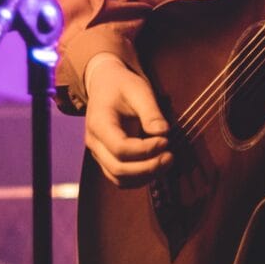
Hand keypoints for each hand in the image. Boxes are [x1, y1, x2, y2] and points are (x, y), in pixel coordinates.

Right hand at [83, 54, 173, 185]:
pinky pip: (121, 178)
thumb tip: (163, 133)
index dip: (146, 150)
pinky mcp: (106, 159)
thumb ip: (151, 112)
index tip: (166, 141)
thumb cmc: (122, 85)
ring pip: (119, 179)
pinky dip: (140, 178)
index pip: (120, 148)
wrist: (104, 84)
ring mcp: (98, 153)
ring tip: (166, 161)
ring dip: (145, 176)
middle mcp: (94, 142)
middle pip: (118, 169)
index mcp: (98, 123)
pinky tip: (156, 166)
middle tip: (170, 157)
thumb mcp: (138, 90)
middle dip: (148, 167)